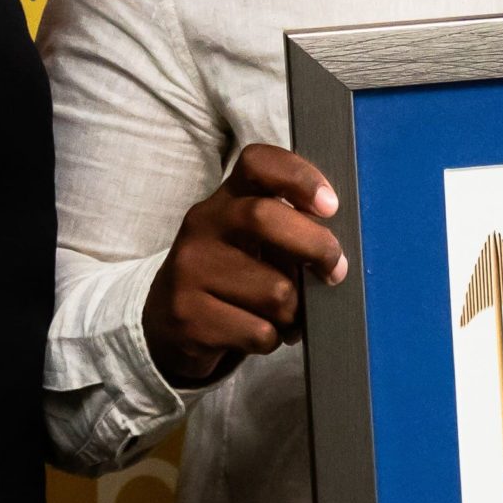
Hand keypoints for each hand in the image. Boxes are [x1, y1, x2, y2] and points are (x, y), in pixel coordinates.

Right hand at [142, 145, 346, 388]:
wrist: (166, 326)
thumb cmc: (230, 278)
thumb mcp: (250, 242)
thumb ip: (288, 231)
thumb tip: (335, 255)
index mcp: (225, 199)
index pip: (257, 163)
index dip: (299, 176)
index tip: (331, 205)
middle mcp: (202, 226)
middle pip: (265, 218)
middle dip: (316, 247)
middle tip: (335, 270)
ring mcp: (189, 271)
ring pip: (275, 291)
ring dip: (294, 312)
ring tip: (284, 315)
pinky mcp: (188, 317)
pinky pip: (259, 332)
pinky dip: (273, 339)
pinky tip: (258, 333)